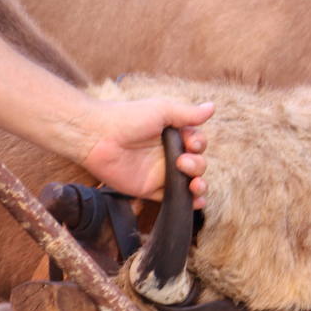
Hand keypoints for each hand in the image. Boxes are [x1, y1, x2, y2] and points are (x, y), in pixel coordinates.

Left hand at [79, 98, 214, 207]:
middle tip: (182, 162)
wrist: (98, 137)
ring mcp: (160, 173)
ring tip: (194, 184)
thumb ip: (187, 114)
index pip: (197, 143)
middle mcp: (168, 154)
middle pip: (197, 164)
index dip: (199, 145)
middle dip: (197, 165)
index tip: (191, 143)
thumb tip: (212, 107)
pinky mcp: (150, 189)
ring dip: (199, 185)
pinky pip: (172, 199)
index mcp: (172, 135)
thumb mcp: (162, 110)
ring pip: (189, 183)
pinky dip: (187, 202)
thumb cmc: (128, 118)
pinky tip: (195, 202)